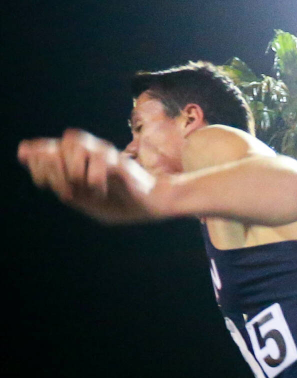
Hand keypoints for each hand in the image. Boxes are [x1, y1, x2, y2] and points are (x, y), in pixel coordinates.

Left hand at [17, 129, 164, 223]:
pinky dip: (93, 179)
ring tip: (84, 187)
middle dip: (54, 167)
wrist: (152, 206)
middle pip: (59, 144)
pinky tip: (100, 191)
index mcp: (78, 160)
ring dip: (73, 170)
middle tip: (67, 190)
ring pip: (74, 145)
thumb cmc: (120, 204)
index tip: (40, 180)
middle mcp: (90, 151)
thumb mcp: (85, 202)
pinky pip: (98, 162)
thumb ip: (64, 189)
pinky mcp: (119, 161)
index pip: (46, 148)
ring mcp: (105, 153)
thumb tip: (45, 177)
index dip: (36, 158)